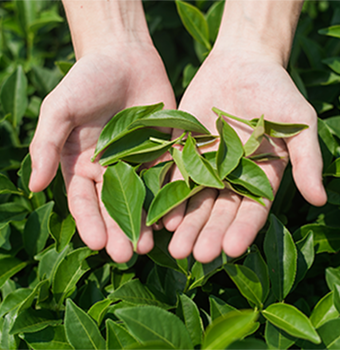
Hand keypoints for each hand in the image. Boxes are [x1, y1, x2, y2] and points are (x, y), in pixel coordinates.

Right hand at [29, 44, 175, 261]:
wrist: (123, 57)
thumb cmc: (86, 81)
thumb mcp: (59, 110)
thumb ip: (46, 146)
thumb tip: (34, 187)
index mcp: (82, 166)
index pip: (83, 202)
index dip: (89, 223)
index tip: (96, 243)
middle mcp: (111, 171)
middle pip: (114, 207)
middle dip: (119, 231)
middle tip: (126, 255)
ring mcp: (140, 163)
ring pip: (142, 199)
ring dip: (145, 222)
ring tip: (149, 246)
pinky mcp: (164, 152)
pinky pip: (167, 177)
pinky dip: (169, 197)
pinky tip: (173, 217)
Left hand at [162, 49, 326, 262]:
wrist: (242, 63)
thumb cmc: (276, 91)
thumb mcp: (298, 123)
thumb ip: (306, 160)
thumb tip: (320, 199)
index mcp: (259, 177)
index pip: (251, 210)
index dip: (242, 230)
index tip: (231, 250)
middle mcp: (230, 178)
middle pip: (218, 212)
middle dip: (207, 234)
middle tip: (195, 256)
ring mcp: (205, 165)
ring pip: (194, 201)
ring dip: (183, 224)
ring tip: (173, 247)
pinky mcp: (183, 150)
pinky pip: (174, 175)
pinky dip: (167, 195)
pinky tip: (158, 216)